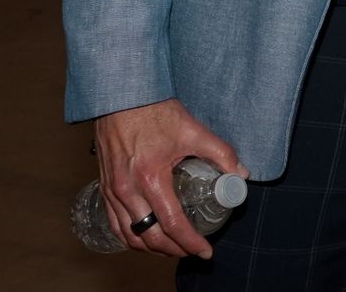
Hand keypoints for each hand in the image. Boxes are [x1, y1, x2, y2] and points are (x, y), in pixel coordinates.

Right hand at [93, 98, 246, 259]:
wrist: (122, 94)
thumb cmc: (154, 111)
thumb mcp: (192, 130)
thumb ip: (220, 153)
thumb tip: (240, 174)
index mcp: (150, 178)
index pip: (172, 223)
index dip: (190, 242)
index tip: (205, 251)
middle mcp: (127, 190)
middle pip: (149, 237)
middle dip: (172, 250)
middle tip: (191, 252)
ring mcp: (112, 190)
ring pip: (129, 235)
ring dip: (150, 248)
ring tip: (171, 248)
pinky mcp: (105, 186)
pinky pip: (115, 223)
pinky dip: (130, 236)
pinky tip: (144, 235)